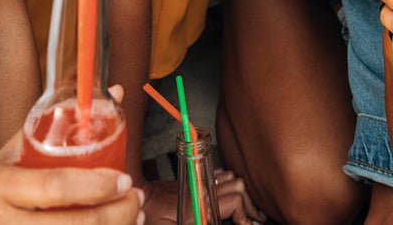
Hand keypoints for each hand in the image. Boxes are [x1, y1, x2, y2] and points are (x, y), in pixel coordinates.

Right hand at [0, 131, 141, 223]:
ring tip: (132, 215)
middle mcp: (3, 223)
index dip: (97, 185)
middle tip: (135, 198)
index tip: (124, 179)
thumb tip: (115, 93)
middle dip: (116, 214)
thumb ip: (61, 122)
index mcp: (0, 187)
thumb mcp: (16, 152)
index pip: (56, 186)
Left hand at [143, 169, 262, 223]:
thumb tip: (215, 223)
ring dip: (240, 191)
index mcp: (199, 204)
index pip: (234, 200)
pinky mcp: (194, 178)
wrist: (139, 197)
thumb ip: (201, 223)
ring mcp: (199, 181)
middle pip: (238, 186)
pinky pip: (218, 173)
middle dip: (249, 203)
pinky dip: (228, 181)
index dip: (245, 215)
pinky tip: (228, 193)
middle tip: (253, 218)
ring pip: (231, 176)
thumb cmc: (152, 216)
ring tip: (245, 206)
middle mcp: (202, 189)